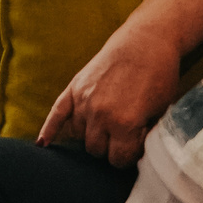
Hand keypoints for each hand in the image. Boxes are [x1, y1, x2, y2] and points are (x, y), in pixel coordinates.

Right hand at [38, 0, 202, 166]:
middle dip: (109, 148)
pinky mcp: (74, 88)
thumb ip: (144, 136)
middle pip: (96, 151)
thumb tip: (133, 155)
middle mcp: (99, 114)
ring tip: (107, 129)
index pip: (118, 160)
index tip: (137, 146)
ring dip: (91, 136)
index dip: (129, 155)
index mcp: (124, 124)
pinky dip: (48, 130)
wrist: (145, 42)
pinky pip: (56, 114)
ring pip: (79, 136)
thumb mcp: (160, 112)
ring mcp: (83, 100)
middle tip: (123, 137)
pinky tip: (43, 144)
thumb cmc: (159, 78)